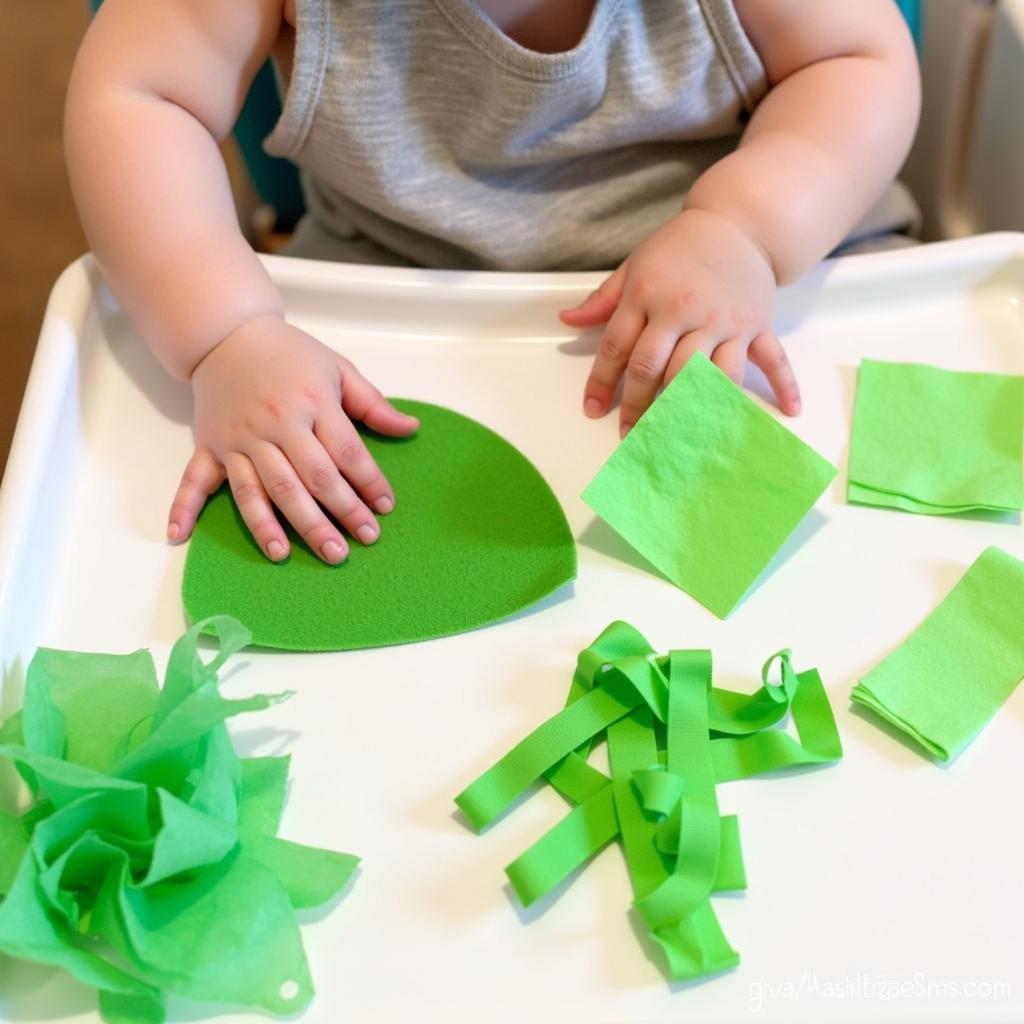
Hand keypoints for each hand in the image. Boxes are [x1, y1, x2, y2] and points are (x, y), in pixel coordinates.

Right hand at [166, 314, 418, 563]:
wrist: (229, 333)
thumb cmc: (290, 354)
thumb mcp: (338, 369)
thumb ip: (373, 404)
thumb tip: (411, 428)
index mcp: (312, 402)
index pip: (347, 453)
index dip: (369, 484)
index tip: (385, 508)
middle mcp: (276, 423)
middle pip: (311, 480)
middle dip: (338, 515)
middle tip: (359, 543)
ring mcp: (241, 438)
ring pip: (264, 491)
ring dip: (284, 527)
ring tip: (303, 554)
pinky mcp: (212, 446)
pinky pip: (196, 480)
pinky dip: (185, 508)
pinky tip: (180, 537)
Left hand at [559, 208, 800, 436]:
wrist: (737, 222)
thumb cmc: (679, 248)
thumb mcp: (634, 266)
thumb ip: (602, 300)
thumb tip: (567, 321)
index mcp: (648, 295)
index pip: (618, 347)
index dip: (602, 383)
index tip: (593, 410)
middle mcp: (685, 311)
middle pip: (657, 368)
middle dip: (640, 406)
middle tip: (631, 435)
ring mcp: (724, 321)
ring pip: (707, 375)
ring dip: (693, 410)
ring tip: (680, 440)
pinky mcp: (756, 325)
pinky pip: (772, 358)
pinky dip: (783, 384)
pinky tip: (790, 411)